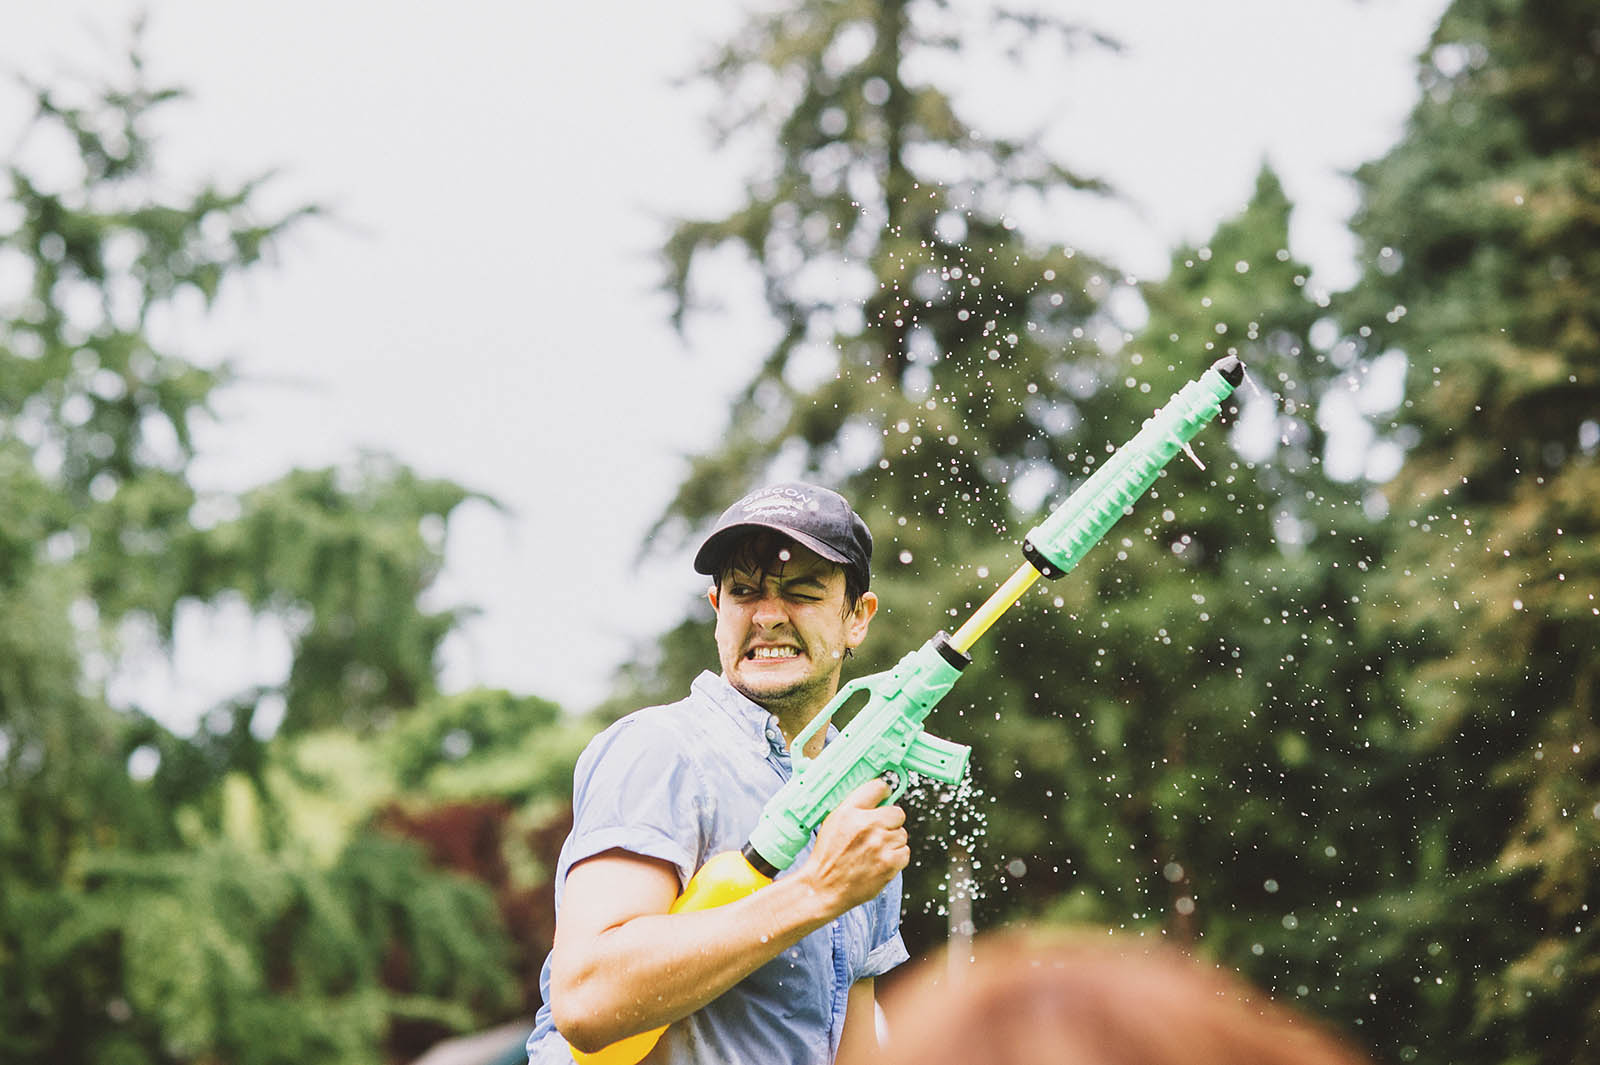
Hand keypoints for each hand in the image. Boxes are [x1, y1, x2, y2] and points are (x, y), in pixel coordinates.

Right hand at [798, 778, 909, 914]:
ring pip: (902, 834)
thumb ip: (855, 807)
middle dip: (891, 821)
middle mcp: (866, 824)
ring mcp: (879, 844)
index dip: (884, 792)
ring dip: (892, 842)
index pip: (878, 787)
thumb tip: (878, 797)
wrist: (824, 888)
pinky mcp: (889, 863)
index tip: (885, 797)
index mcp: (849, 811)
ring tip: (874, 851)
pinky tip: (880, 862)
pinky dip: (896, 858)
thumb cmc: (828, 857)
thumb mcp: (832, 822)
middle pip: (897, 812)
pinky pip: (905, 852)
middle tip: (879, 832)